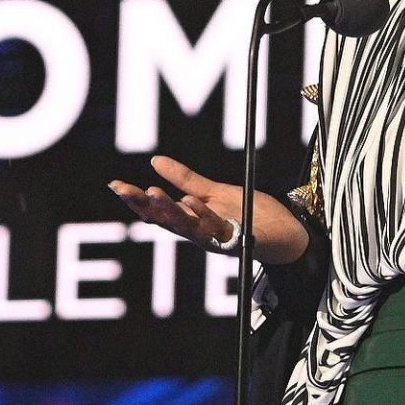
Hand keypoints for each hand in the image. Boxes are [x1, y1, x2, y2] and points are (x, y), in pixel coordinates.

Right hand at [110, 154, 312, 265]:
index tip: (116, 185)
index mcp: (192, 222)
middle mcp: (201, 234)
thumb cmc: (252, 215)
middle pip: (167, 221)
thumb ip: (187, 180)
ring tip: (153, 193)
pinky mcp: (242, 242)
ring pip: (189, 227)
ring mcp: (220, 240)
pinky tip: (192, 201)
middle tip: (125, 190)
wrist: (288, 232)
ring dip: (170, 210)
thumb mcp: (215, 192)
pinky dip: (205, 215)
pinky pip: (220, 230)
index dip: (136, 200)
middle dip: (145, 205)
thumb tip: (155, 161)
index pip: (158, 212)